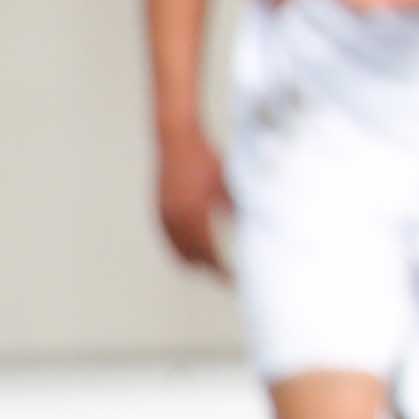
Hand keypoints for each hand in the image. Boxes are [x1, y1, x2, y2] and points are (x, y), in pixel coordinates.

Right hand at [155, 126, 230, 278]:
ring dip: (196, 263)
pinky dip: (182, 251)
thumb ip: (240, 210)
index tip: (238, 278)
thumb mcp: (231, 184)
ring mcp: (165, 216)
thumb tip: (258, 230)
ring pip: (179, 252)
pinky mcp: (159, 212)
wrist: (177, 140)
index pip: (209, 253)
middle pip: (193, 257)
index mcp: (195, 214)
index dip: (222, 269)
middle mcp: (176, 218)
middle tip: (231, 277)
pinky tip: (196, 254)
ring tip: (216, 270)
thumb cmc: (209, 159)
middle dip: (211, 269)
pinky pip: (170, 240)